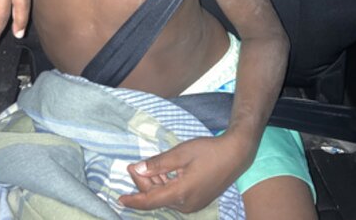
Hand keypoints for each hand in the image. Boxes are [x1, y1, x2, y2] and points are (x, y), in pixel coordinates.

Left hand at [119, 131, 255, 213]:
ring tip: (147, 166)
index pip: (150, 201)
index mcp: (180, 193)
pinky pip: (175, 197)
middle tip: (134, 165)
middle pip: (156, 198)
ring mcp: (193, 204)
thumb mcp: (181, 153)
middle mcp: (186, 204)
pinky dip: (165, 186)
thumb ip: (158, 164)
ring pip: (165, 197)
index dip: (133, 200)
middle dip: (143, 184)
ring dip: (154, 184)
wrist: (236, 155)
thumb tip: (138, 169)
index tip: (119, 198)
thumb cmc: (208, 151)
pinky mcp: (197, 201)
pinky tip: (163, 173)